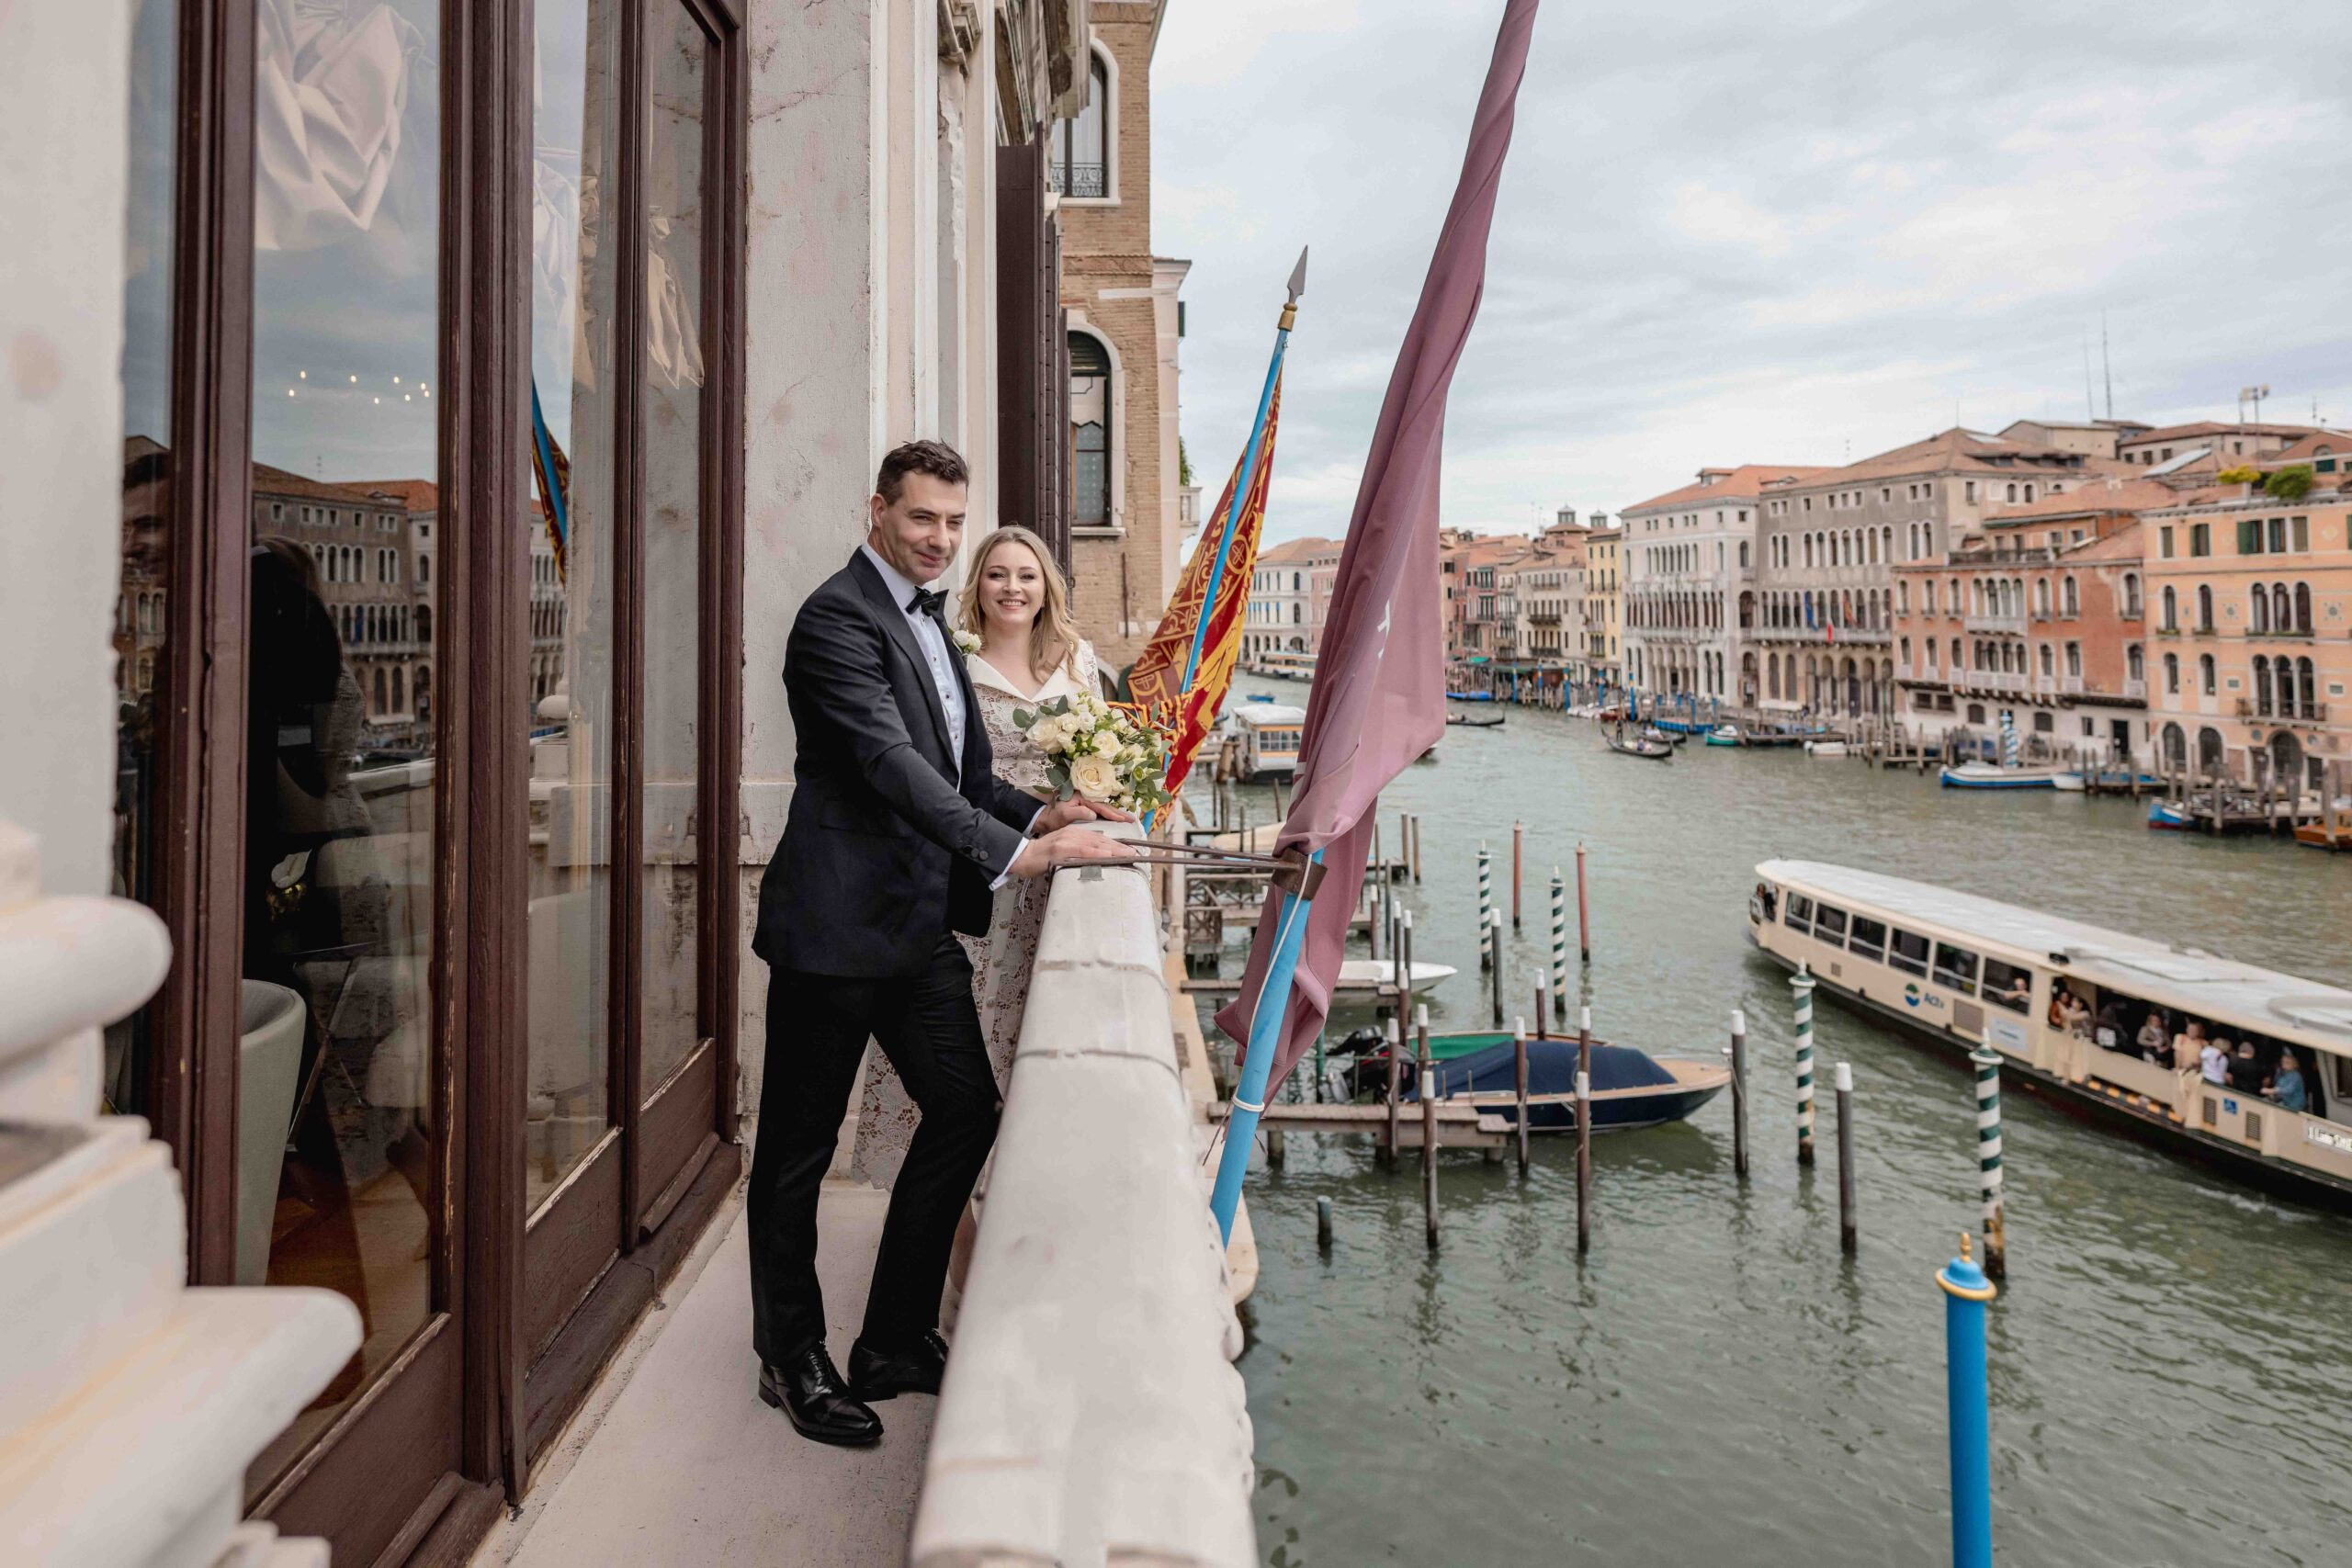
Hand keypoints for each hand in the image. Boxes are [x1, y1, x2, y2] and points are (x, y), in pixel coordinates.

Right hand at [1009, 825, 1138, 878]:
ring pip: (1095, 844)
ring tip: (1128, 855)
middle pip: (1101, 840)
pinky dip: (1096, 853)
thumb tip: (1097, 858)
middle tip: (1136, 853)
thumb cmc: (1043, 856)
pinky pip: (1082, 851)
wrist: (1023, 856)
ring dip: (1113, 850)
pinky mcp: (1060, 850)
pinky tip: (1107, 855)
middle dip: (1120, 847)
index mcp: (1075, 834)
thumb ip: (1079, 851)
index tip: (1130, 851)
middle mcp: (1073, 834)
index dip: (1116, 844)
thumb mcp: (1065, 850)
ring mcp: (1067, 841)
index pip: (1100, 839)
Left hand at [1034, 796, 1136, 832]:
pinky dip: (1108, 817)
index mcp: (1081, 797)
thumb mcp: (1062, 814)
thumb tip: (1093, 813)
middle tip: (1132, 820)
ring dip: (1115, 815)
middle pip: (1105, 806)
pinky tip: (1114, 822)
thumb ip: (1077, 813)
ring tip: (1127, 820)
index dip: (1114, 814)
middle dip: (1119, 813)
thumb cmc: (1049, 815)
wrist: (1038, 815)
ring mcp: (1084, 803)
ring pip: (1103, 809)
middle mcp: (1084, 798)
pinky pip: (1099, 813)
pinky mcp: (1082, 809)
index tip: (1125, 820)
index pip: (1101, 806)